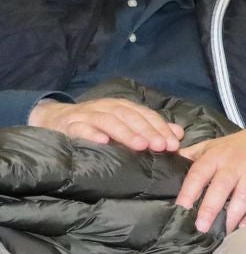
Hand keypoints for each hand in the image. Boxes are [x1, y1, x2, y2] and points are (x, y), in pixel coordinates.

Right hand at [29, 97, 184, 151]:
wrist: (57, 119)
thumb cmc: (98, 125)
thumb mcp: (126, 125)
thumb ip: (152, 128)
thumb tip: (179, 133)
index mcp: (122, 107)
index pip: (145, 115)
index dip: (160, 128)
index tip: (173, 144)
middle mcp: (106, 107)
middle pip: (129, 116)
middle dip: (147, 131)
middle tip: (160, 146)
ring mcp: (87, 115)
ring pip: (108, 121)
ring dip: (125, 133)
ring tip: (139, 146)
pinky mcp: (69, 125)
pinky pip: (80, 128)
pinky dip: (92, 134)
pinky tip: (103, 142)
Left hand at [176, 126, 245, 232]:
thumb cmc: (235, 148)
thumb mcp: (211, 146)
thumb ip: (191, 156)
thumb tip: (166, 162)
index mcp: (216, 156)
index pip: (199, 174)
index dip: (189, 191)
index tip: (181, 207)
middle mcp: (236, 164)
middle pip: (222, 187)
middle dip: (210, 209)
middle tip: (201, 227)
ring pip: (244, 197)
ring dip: (234, 216)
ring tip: (224, 231)